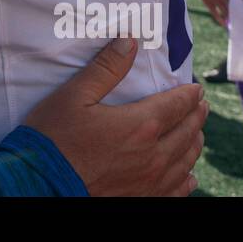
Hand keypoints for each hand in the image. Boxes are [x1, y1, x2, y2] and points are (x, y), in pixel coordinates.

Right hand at [25, 38, 206, 195]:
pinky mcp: (142, 200)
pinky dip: (186, 179)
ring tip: (196, 133)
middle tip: (201, 106)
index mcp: (141, 125)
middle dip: (196, 116)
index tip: (196, 88)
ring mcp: (150, 182)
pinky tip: (188, 175)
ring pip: (185, 161)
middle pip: (187, 132)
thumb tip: (129, 42)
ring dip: (194, 143)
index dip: (189, 94)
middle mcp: (153, 155)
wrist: (41, 184)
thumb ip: (106, 68)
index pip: (177, 105)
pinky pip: (176, 190)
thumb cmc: (54, 137)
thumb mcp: (74, 95)